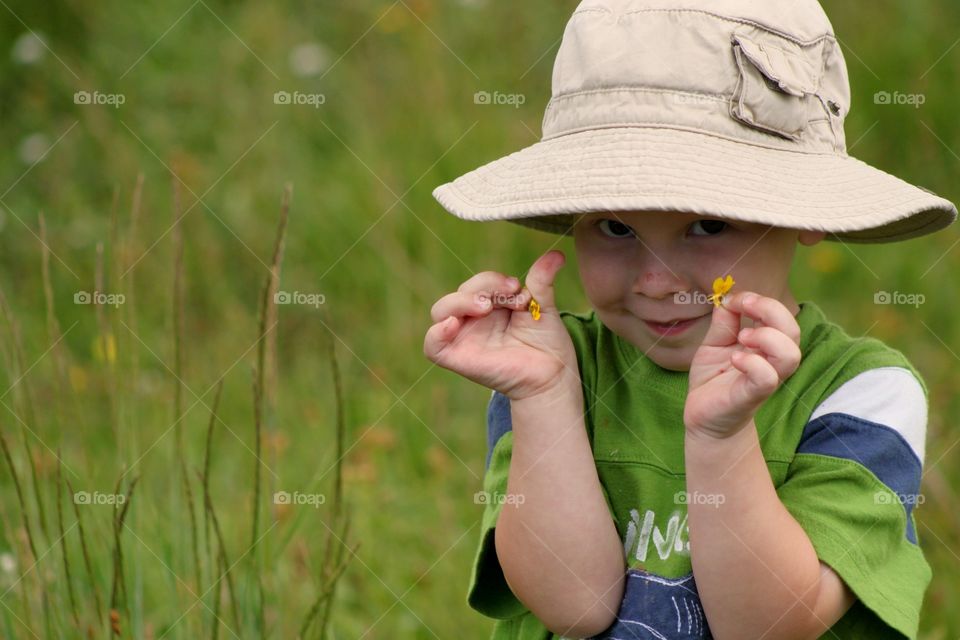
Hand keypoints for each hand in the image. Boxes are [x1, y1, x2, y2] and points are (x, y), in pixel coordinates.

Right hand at [423, 250, 578, 400]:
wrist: (552, 375)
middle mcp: (473, 319)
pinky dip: (436, 333)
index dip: (494, 280)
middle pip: (459, 292)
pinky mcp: (457, 358)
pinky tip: (453, 324)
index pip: (479, 283)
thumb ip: (541, 281)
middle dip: (481, 286)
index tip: (518, 288)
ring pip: (441, 311)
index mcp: (490, 305)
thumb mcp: (544, 307)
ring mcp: (464, 337)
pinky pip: (432, 345)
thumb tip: (556, 255)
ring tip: (486, 307)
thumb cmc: (547, 343)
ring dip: (461, 302)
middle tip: (507, 295)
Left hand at [683, 291, 801, 438]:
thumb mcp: (714, 344)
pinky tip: (734, 359)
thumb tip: (727, 297)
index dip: (759, 299)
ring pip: (790, 354)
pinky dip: (752, 362)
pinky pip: (767, 378)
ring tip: (742, 338)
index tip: (732, 300)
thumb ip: (724, 322)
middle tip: (743, 307)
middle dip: (770, 308)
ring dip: (766, 337)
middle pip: (793, 329)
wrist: (703, 417)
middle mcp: (771, 361)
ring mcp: (764, 379)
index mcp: (765, 344)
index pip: (780, 315)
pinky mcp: (751, 396)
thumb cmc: (713, 380)